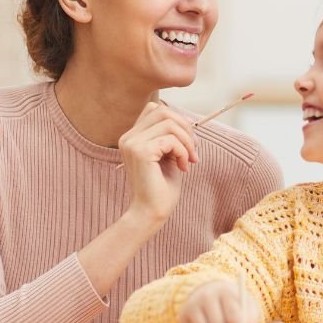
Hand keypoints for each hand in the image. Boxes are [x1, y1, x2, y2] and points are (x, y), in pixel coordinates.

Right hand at [119, 101, 197, 223]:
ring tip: (189, 159)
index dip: (177, 120)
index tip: (188, 142)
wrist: (151, 212)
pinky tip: (184, 167)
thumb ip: (171, 137)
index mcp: (132, 137)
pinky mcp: (141, 152)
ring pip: (169, 123)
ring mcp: (132, 143)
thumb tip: (188, 121)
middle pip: (163, 111)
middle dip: (185, 128)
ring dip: (186, 141)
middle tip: (193, 150)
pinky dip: (183, 151)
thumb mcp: (168, 156)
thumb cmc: (161, 188)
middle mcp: (128, 137)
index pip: (155, 109)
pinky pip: (171, 139)